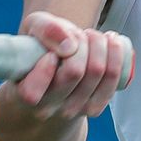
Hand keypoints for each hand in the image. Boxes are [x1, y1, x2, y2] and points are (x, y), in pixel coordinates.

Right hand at [13, 10, 127, 119]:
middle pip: (75, 71)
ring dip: (98, 43)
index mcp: (24, 94)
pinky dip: (116, 54)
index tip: (51, 52)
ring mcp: (73, 111)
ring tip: (91, 36)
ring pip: (97, 71)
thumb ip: (45, 29)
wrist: (52, 81)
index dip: (48, 63)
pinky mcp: (94, 108)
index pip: (34, 91)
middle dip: (80, 41)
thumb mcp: (32, 30)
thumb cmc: (39, 52)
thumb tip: (70, 45)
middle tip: (76, 35)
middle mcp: (48, 109)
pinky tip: (109, 43)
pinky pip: (114, 78)